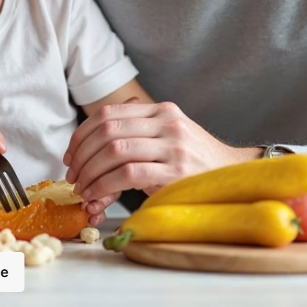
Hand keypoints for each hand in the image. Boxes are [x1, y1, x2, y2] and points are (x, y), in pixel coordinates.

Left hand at [63, 101, 260, 225]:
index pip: (107, 113)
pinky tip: (98, 196)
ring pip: (114, 150)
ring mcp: (173, 144)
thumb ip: (133, 138)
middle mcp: (166, 121)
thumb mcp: (166, 139)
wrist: (236, 176)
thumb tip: (89, 160)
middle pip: (107, 130)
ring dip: (91, 172)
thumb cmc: (194, 163)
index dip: (81, 134)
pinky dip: (105, 185)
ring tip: (83, 189)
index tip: (70, 155)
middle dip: (82, 155)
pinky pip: (128, 173)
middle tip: (73, 176)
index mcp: (159, 110)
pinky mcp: (176, 170)